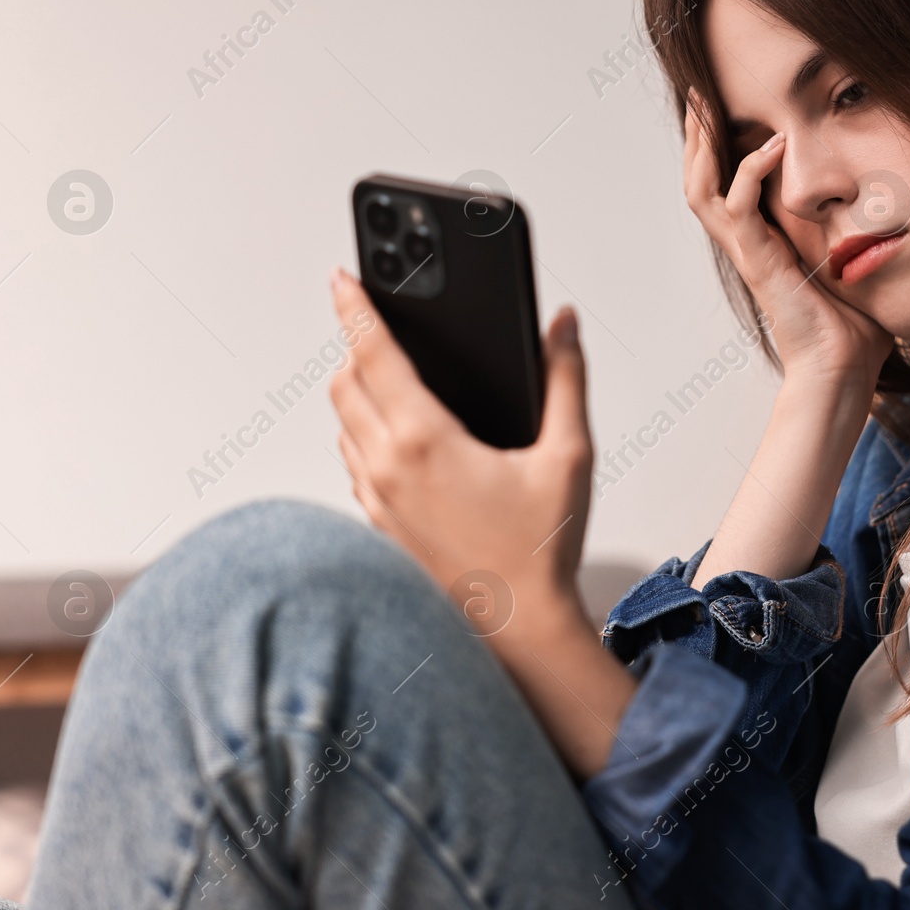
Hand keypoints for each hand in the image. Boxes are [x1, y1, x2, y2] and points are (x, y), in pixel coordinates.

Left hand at [327, 268, 594, 638]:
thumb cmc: (539, 551)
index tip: (342, 279)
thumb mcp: (567, 455)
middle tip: (379, 329)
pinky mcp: (377, 526)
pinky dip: (365, 437)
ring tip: (393, 381)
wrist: (515, 629)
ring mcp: (375, 500)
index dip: (355, 307)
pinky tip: (403, 442)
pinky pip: (354, 463)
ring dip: (358, 393)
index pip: (374, 353)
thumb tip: (562, 327)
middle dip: (357, 347)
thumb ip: (565, 380)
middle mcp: (387, 467)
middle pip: (344, 383)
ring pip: (343, 424)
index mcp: (426, 439)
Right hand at [684, 87, 892, 390]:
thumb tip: (889, 204)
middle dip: (696, 134)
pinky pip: (737, 206)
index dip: (718, 145)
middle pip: (698, 179)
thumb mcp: (854, 262)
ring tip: (710, 104)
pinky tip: (774, 146)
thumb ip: (857, 232)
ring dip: (703, 145)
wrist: (844, 369)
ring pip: (700, 189)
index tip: (725, 104)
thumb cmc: (855, 327)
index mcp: (762, 242)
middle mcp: (746, 244)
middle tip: (701, 91)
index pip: (725, 182)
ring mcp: (747, 252)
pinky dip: (751, 171)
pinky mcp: (757, 261)